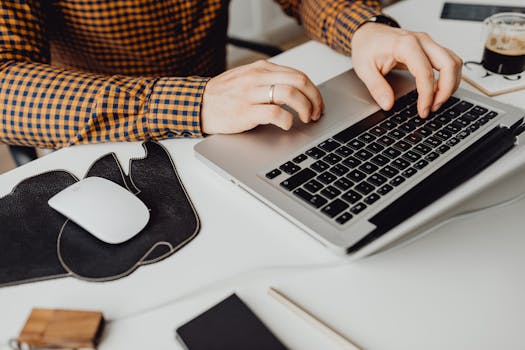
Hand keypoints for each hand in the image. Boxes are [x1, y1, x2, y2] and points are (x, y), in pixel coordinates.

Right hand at [201, 60, 323, 134]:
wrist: (197, 104)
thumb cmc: (223, 95)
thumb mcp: (247, 78)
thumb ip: (269, 80)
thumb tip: (296, 91)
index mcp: (261, 69)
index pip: (298, 75)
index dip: (313, 91)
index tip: (317, 104)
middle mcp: (258, 78)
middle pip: (299, 81)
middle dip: (314, 99)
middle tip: (315, 113)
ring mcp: (251, 94)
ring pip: (290, 94)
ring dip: (304, 108)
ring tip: (305, 119)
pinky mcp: (245, 111)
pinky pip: (275, 113)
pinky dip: (287, 120)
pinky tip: (286, 125)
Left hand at [352, 23, 462, 116]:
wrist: (368, 33)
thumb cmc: (367, 47)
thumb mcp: (364, 69)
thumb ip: (377, 87)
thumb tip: (388, 104)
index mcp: (405, 44)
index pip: (425, 72)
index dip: (427, 95)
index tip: (423, 110)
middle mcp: (421, 41)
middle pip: (449, 64)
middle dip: (446, 90)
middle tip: (433, 107)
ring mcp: (428, 43)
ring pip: (453, 62)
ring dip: (450, 84)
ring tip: (436, 101)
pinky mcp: (430, 48)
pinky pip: (449, 61)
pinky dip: (448, 77)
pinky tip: (437, 90)